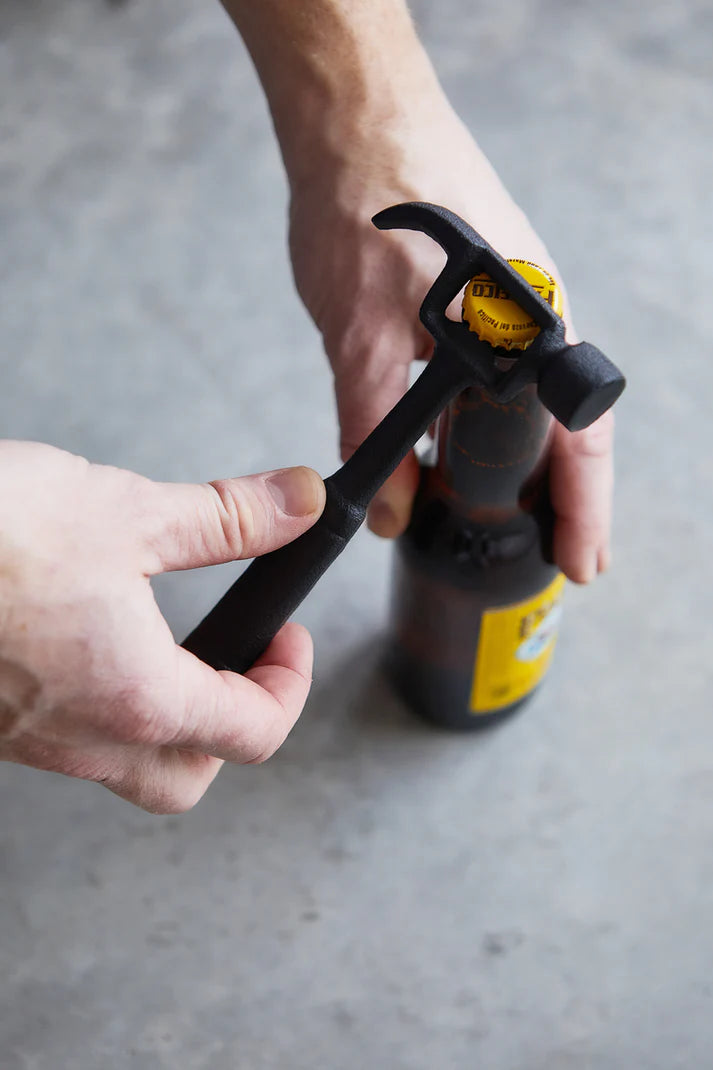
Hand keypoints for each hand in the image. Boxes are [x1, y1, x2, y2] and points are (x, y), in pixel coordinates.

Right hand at [0, 442, 324, 812]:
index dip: (291, 681)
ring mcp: (25, 739)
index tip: (288, 636)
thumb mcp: (127, 512)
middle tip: (239, 662)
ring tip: (166, 643)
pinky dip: (98, 703)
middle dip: (230, 727)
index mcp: (135, 697)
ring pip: (121, 764)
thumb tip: (296, 505)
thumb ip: (226, 519)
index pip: (253, 730)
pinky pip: (63, 738)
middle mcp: (80, 738)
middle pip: (187, 779)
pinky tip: (85, 639)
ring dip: (162, 716)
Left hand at [288, 101, 613, 583]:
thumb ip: (374, 430)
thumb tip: (390, 510)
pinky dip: (489, 427)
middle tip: (549, 557)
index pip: (580, 440)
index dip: (583, 510)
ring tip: (509, 520)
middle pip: (565, 431)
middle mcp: (535, 318)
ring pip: (530, 407)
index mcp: (531, 329)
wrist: (351, 119)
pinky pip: (499, 379)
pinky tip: (462, 452)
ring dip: (522, 467)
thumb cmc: (366, 202)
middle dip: (557, 501)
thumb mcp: (360, 335)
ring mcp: (510, 306)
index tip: (581, 564)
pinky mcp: (478, 297)